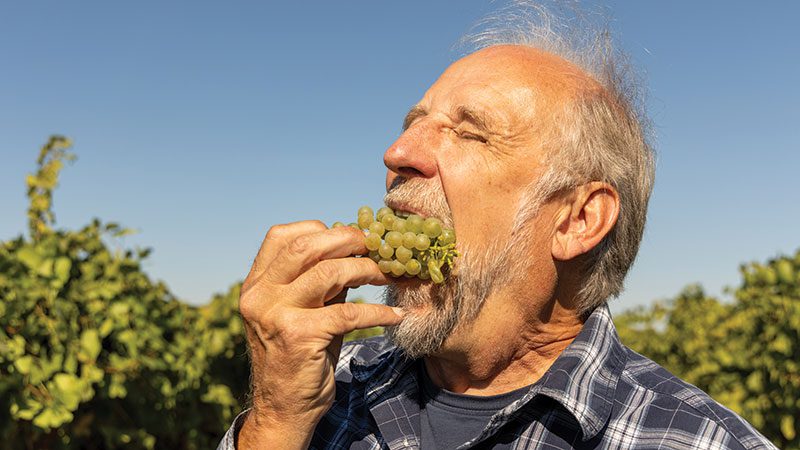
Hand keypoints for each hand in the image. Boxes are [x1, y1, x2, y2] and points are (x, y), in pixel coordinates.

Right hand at [236, 220, 403, 448]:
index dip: (320, 229)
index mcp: (256, 284)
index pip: (281, 236)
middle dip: (346, 240)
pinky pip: (348, 312)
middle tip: (376, 246)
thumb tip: (356, 248)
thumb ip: (320, 281)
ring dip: (367, 270)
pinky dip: (378, 311)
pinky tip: (395, 315)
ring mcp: (275, 314)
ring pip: (329, 273)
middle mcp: (259, 295)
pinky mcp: (299, 336)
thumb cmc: (300, 355)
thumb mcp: (304, 310)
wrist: (284, 408)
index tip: (350, 237)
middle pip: (305, 246)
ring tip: (389, 274)